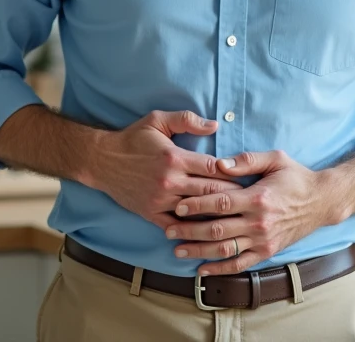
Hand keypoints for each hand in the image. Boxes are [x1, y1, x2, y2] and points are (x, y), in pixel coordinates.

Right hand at [86, 110, 242, 230]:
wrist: (102, 161)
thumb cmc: (133, 139)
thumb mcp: (158, 120)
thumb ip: (187, 120)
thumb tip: (214, 125)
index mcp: (175, 157)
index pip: (214, 167)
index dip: (234, 172)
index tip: (249, 176)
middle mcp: (170, 181)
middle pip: (210, 191)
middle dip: (233, 196)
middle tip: (252, 200)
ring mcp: (161, 200)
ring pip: (197, 211)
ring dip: (217, 215)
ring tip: (238, 218)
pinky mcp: (151, 214)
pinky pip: (177, 226)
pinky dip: (193, 231)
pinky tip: (209, 235)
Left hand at [164, 150, 338, 275]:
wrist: (322, 201)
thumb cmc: (296, 176)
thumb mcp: (275, 159)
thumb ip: (246, 159)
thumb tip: (219, 163)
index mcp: (258, 197)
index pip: (220, 203)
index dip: (196, 205)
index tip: (177, 206)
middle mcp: (259, 222)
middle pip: (217, 229)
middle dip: (189, 231)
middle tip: (168, 230)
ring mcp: (263, 240)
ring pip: (225, 249)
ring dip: (199, 252)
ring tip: (178, 250)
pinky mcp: (267, 252)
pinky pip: (240, 264)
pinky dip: (220, 269)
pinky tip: (202, 270)